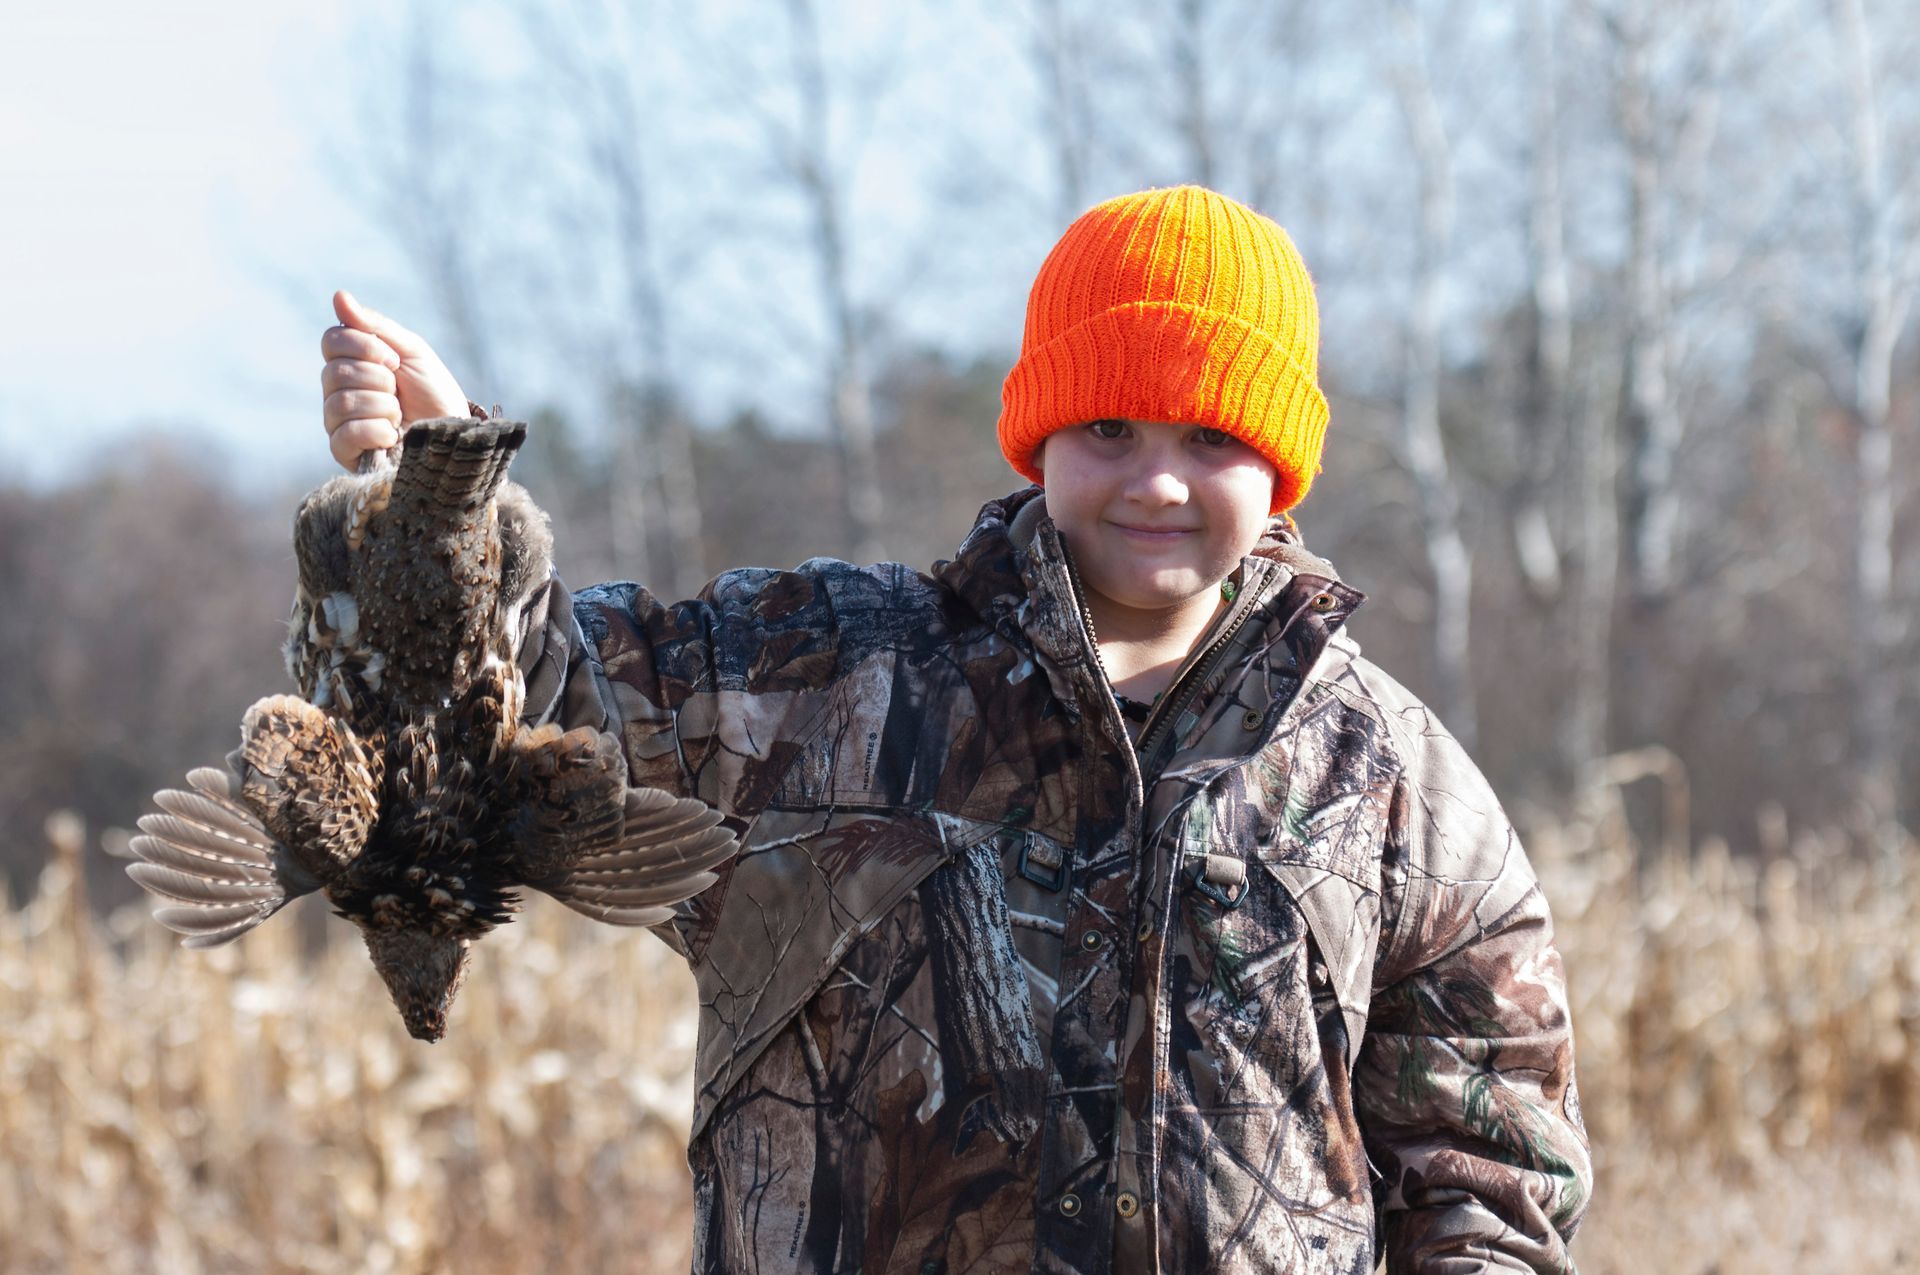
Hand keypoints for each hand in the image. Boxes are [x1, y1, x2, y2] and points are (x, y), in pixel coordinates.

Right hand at [320, 291, 469, 471]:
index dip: (364, 347)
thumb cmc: (433, 392)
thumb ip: (375, 327)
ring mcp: (337, 422)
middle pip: (335, 371)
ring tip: (399, 414)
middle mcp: (337, 390)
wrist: (454, 434)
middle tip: (399, 390)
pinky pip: (345, 434)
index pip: (331, 340)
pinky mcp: (345, 452)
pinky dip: (377, 431)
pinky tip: (392, 435)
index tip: (395, 360)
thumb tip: (339, 296)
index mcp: (350, 363)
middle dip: (379, 379)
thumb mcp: (411, 352)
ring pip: (342, 402)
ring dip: (383, 406)